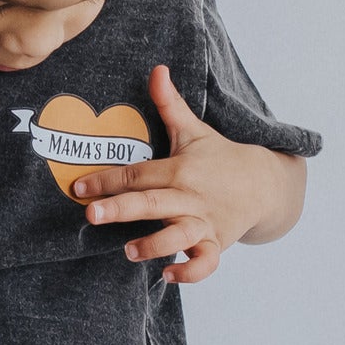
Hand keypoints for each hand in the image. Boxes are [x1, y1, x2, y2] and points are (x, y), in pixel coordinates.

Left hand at [69, 64, 275, 284]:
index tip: (79, 186)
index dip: (107, 180)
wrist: (265, 183)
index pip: (138, 174)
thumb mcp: (194, 130)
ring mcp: (205, 222)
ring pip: (180, 236)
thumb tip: (157, 69)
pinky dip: (191, 272)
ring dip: (155, 245)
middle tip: (91, 215)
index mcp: (180, 169)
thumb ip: (170, 103)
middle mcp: (191, 197)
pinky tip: (168, 275)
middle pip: (153, 203)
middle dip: (121, 209)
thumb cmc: (220, 158)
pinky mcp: (217, 243)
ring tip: (129, 252)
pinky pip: (206, 262)